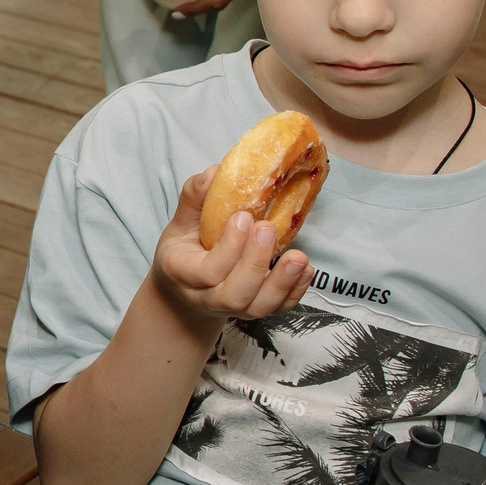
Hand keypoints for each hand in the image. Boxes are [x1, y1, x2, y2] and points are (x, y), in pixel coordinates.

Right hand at [151, 169, 308, 333]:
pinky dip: (295, 292)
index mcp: (183, 274)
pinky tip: (305, 270)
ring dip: (282, 282)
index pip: (207, 271)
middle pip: (235, 294)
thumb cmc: (184, 252)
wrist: (186, 290)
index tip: (244, 216)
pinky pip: (278, 309)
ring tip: (299, 257)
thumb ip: (195, 199)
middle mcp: (207, 298)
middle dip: (255, 263)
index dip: (229, 247)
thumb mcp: (180, 224)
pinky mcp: (255, 311)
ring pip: (259, 307)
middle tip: (269, 228)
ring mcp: (233, 309)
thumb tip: (215, 172)